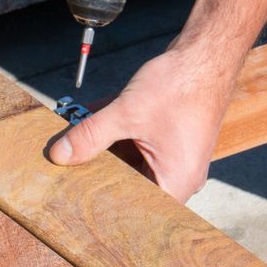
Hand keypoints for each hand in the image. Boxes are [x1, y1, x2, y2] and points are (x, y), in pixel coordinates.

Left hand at [46, 43, 236, 202]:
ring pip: (130, 163)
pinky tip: (88, 119)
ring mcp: (175, 156)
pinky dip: (115, 134)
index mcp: (176, 182)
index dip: (104, 207)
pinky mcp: (169, 138)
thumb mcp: (127, 113)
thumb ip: (90, 135)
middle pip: (130, 186)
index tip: (77, 201)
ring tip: (73, 140)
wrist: (207, 53)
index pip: (136, 212)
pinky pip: (136, 145)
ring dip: (104, 150)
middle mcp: (178, 175)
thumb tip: (58, 155)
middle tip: (66, 170)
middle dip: (99, 173)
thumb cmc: (181, 86)